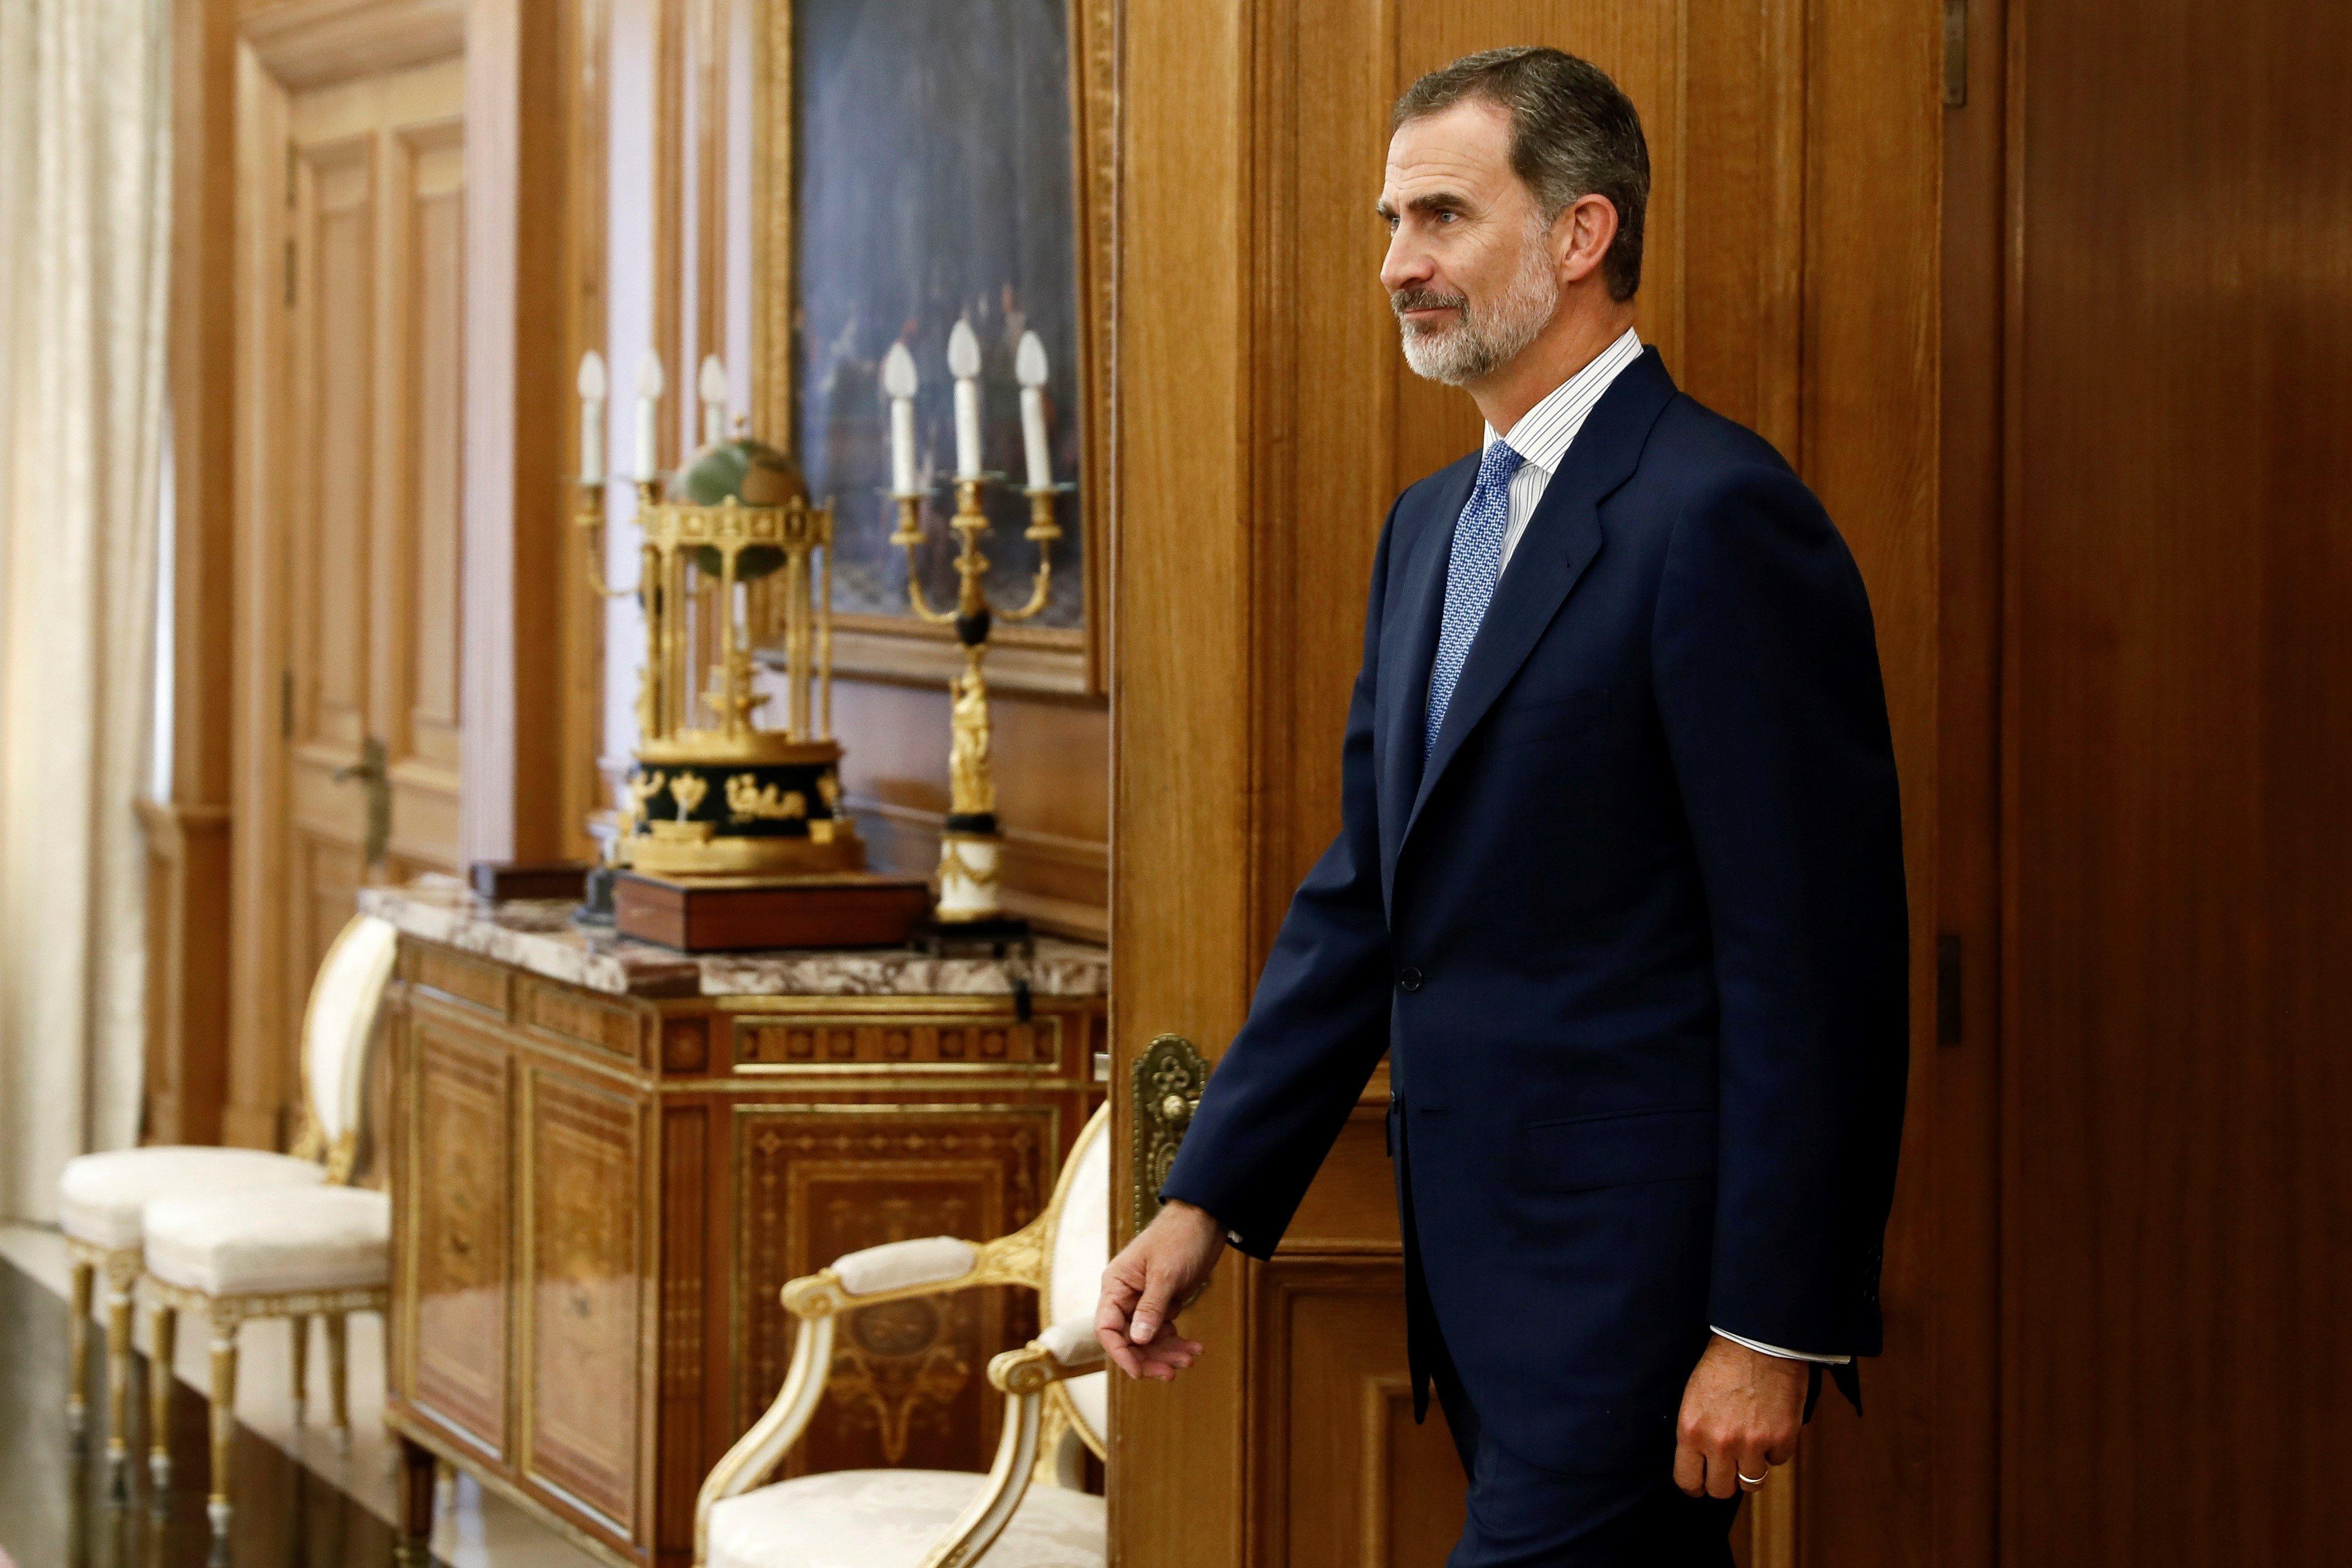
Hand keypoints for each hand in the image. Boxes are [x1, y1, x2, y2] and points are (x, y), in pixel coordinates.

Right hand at [1094, 1199, 1223, 1380]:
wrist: (1205, 1220)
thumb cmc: (1179, 1238)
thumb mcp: (1166, 1273)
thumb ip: (1151, 1307)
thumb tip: (1138, 1341)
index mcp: (1116, 1286)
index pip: (1107, 1328)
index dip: (1120, 1353)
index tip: (1137, 1372)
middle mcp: (1126, 1297)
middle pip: (1129, 1340)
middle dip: (1149, 1358)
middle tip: (1171, 1373)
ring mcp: (1145, 1302)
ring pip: (1149, 1340)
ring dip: (1167, 1353)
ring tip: (1191, 1358)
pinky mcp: (1164, 1304)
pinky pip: (1165, 1332)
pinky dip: (1178, 1342)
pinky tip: (1195, 1348)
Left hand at [1672, 1335, 1806, 1498]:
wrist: (1757, 1339)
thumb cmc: (1722, 1363)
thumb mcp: (1693, 1398)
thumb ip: (1696, 1433)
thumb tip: (1700, 1461)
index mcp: (1691, 1430)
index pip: (1687, 1481)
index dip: (1696, 1485)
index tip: (1702, 1482)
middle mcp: (1720, 1443)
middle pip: (1721, 1490)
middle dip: (1725, 1481)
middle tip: (1730, 1466)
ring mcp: (1753, 1443)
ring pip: (1752, 1482)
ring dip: (1752, 1466)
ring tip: (1752, 1441)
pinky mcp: (1782, 1438)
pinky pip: (1778, 1461)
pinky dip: (1776, 1448)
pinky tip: (1771, 1424)